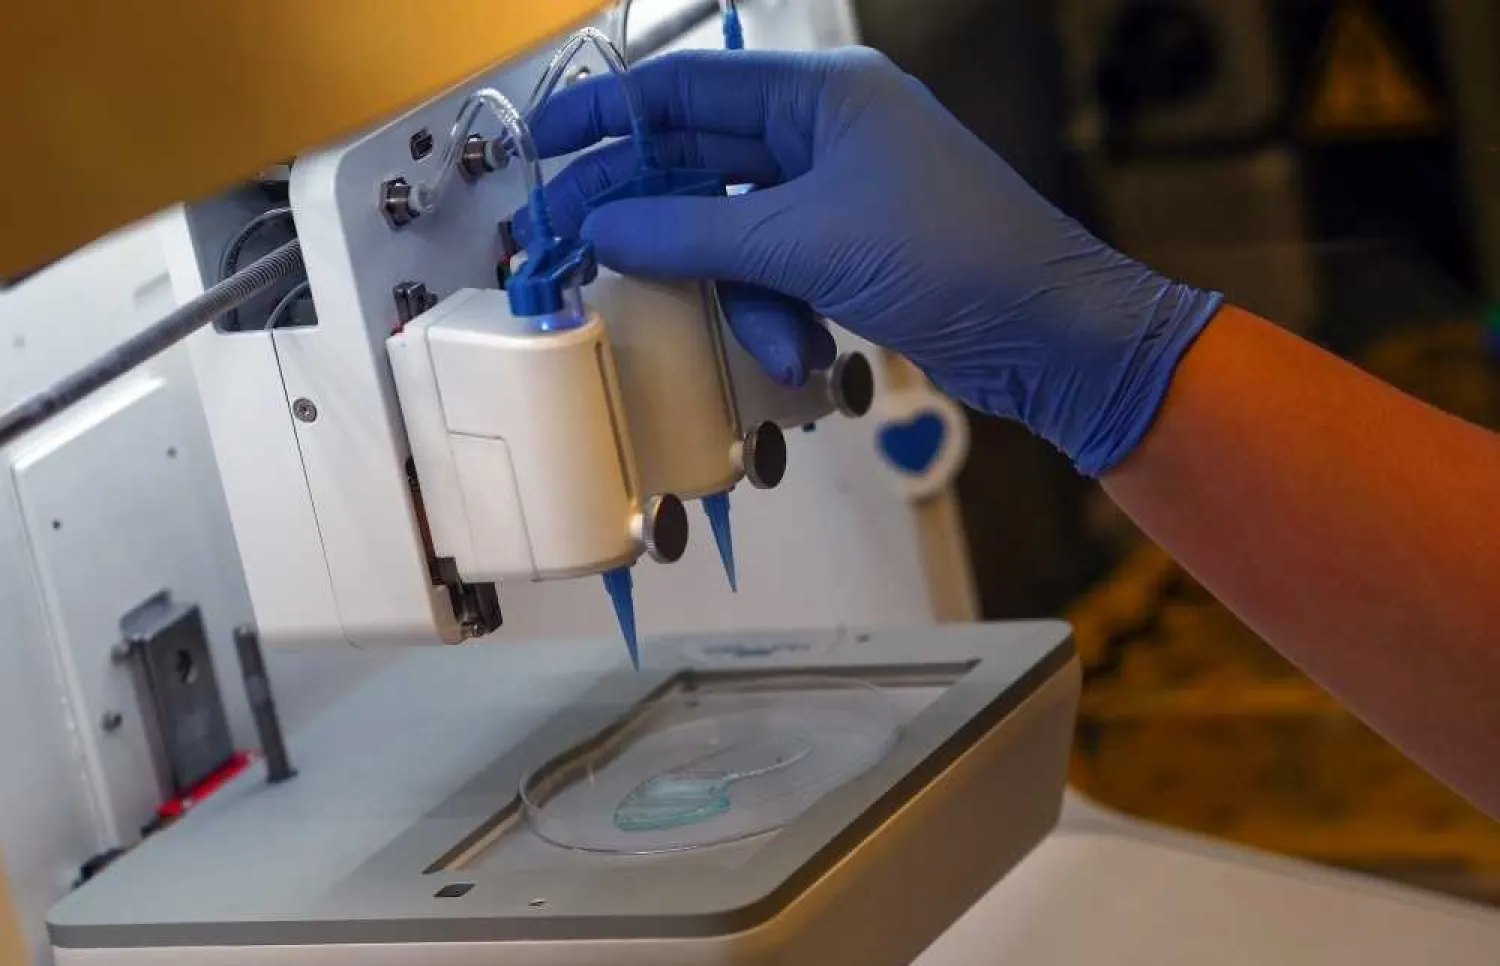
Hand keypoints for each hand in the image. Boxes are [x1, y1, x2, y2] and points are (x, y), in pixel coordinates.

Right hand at [516, 47, 1221, 474]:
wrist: (1052, 338)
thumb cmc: (952, 261)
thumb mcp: (807, 244)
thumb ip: (693, 237)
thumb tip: (604, 229)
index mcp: (823, 95)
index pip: (689, 88)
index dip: (609, 111)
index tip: (549, 141)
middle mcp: (827, 134)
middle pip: (703, 164)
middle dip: (655, 218)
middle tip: (583, 249)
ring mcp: (840, 195)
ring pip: (737, 234)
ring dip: (741, 295)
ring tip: (777, 341)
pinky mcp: (851, 253)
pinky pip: (777, 273)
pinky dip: (781, 316)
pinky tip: (806, 354)